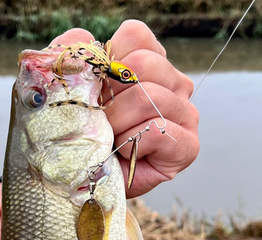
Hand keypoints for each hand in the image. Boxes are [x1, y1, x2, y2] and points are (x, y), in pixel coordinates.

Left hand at [51, 21, 199, 197]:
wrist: (91, 182)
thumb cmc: (85, 137)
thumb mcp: (73, 92)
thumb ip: (73, 57)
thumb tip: (81, 38)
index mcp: (150, 62)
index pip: (135, 36)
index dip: (105, 64)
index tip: (94, 93)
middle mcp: (174, 83)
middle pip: (142, 64)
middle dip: (109, 98)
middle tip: (101, 123)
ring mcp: (186, 114)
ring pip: (148, 97)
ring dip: (117, 124)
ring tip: (111, 141)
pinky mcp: (188, 145)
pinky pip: (156, 131)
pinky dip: (131, 144)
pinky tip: (126, 154)